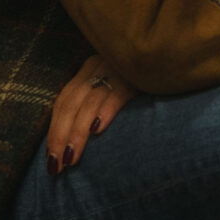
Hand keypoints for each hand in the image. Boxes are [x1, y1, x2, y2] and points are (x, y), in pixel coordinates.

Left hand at [46, 53, 140, 172]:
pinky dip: (105, 112)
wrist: (169, 54)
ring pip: (89, 102)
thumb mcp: (115, 85)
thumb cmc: (145, 78)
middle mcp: (98, 65)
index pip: (63, 101)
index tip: (50, 158)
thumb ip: (97, 103)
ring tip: (71, 157)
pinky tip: (97, 130)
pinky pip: (117, 93)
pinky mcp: (137, 73)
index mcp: (89, 69)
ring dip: (77, 132)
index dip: (54, 130)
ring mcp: (116, 68)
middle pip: (70, 103)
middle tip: (55, 165)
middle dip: (60, 136)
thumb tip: (81, 138)